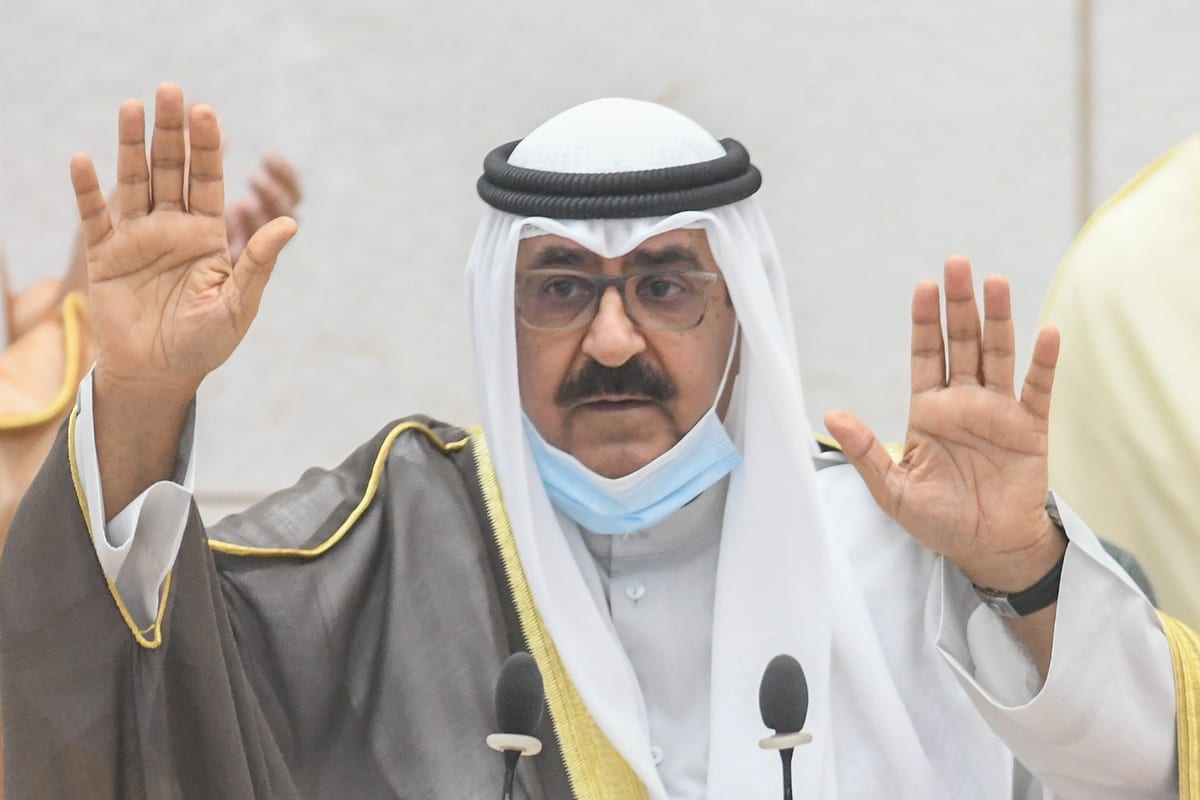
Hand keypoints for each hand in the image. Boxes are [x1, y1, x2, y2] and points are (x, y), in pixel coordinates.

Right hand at [70, 83, 296, 402]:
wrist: (160, 374)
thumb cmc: (206, 344)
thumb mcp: (239, 304)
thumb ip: (258, 262)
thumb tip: (291, 224)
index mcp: (208, 235)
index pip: (209, 180)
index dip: (208, 146)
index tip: (207, 111)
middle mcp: (172, 227)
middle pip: (171, 169)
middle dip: (171, 131)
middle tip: (170, 90)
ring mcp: (137, 238)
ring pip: (134, 181)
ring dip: (131, 145)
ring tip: (131, 106)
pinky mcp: (106, 256)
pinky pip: (95, 217)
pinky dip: (88, 190)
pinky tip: (85, 160)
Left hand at [825, 256, 1063, 590]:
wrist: (986, 548)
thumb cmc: (937, 519)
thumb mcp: (892, 489)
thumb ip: (866, 450)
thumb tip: (832, 415)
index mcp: (929, 411)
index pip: (926, 354)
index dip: (925, 321)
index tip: (923, 286)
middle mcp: (964, 402)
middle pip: (963, 342)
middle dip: (959, 304)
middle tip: (957, 263)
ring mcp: (999, 412)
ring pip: (999, 354)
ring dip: (999, 318)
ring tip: (995, 281)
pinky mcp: (1030, 429)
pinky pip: (1038, 389)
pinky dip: (1043, 362)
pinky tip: (1048, 332)